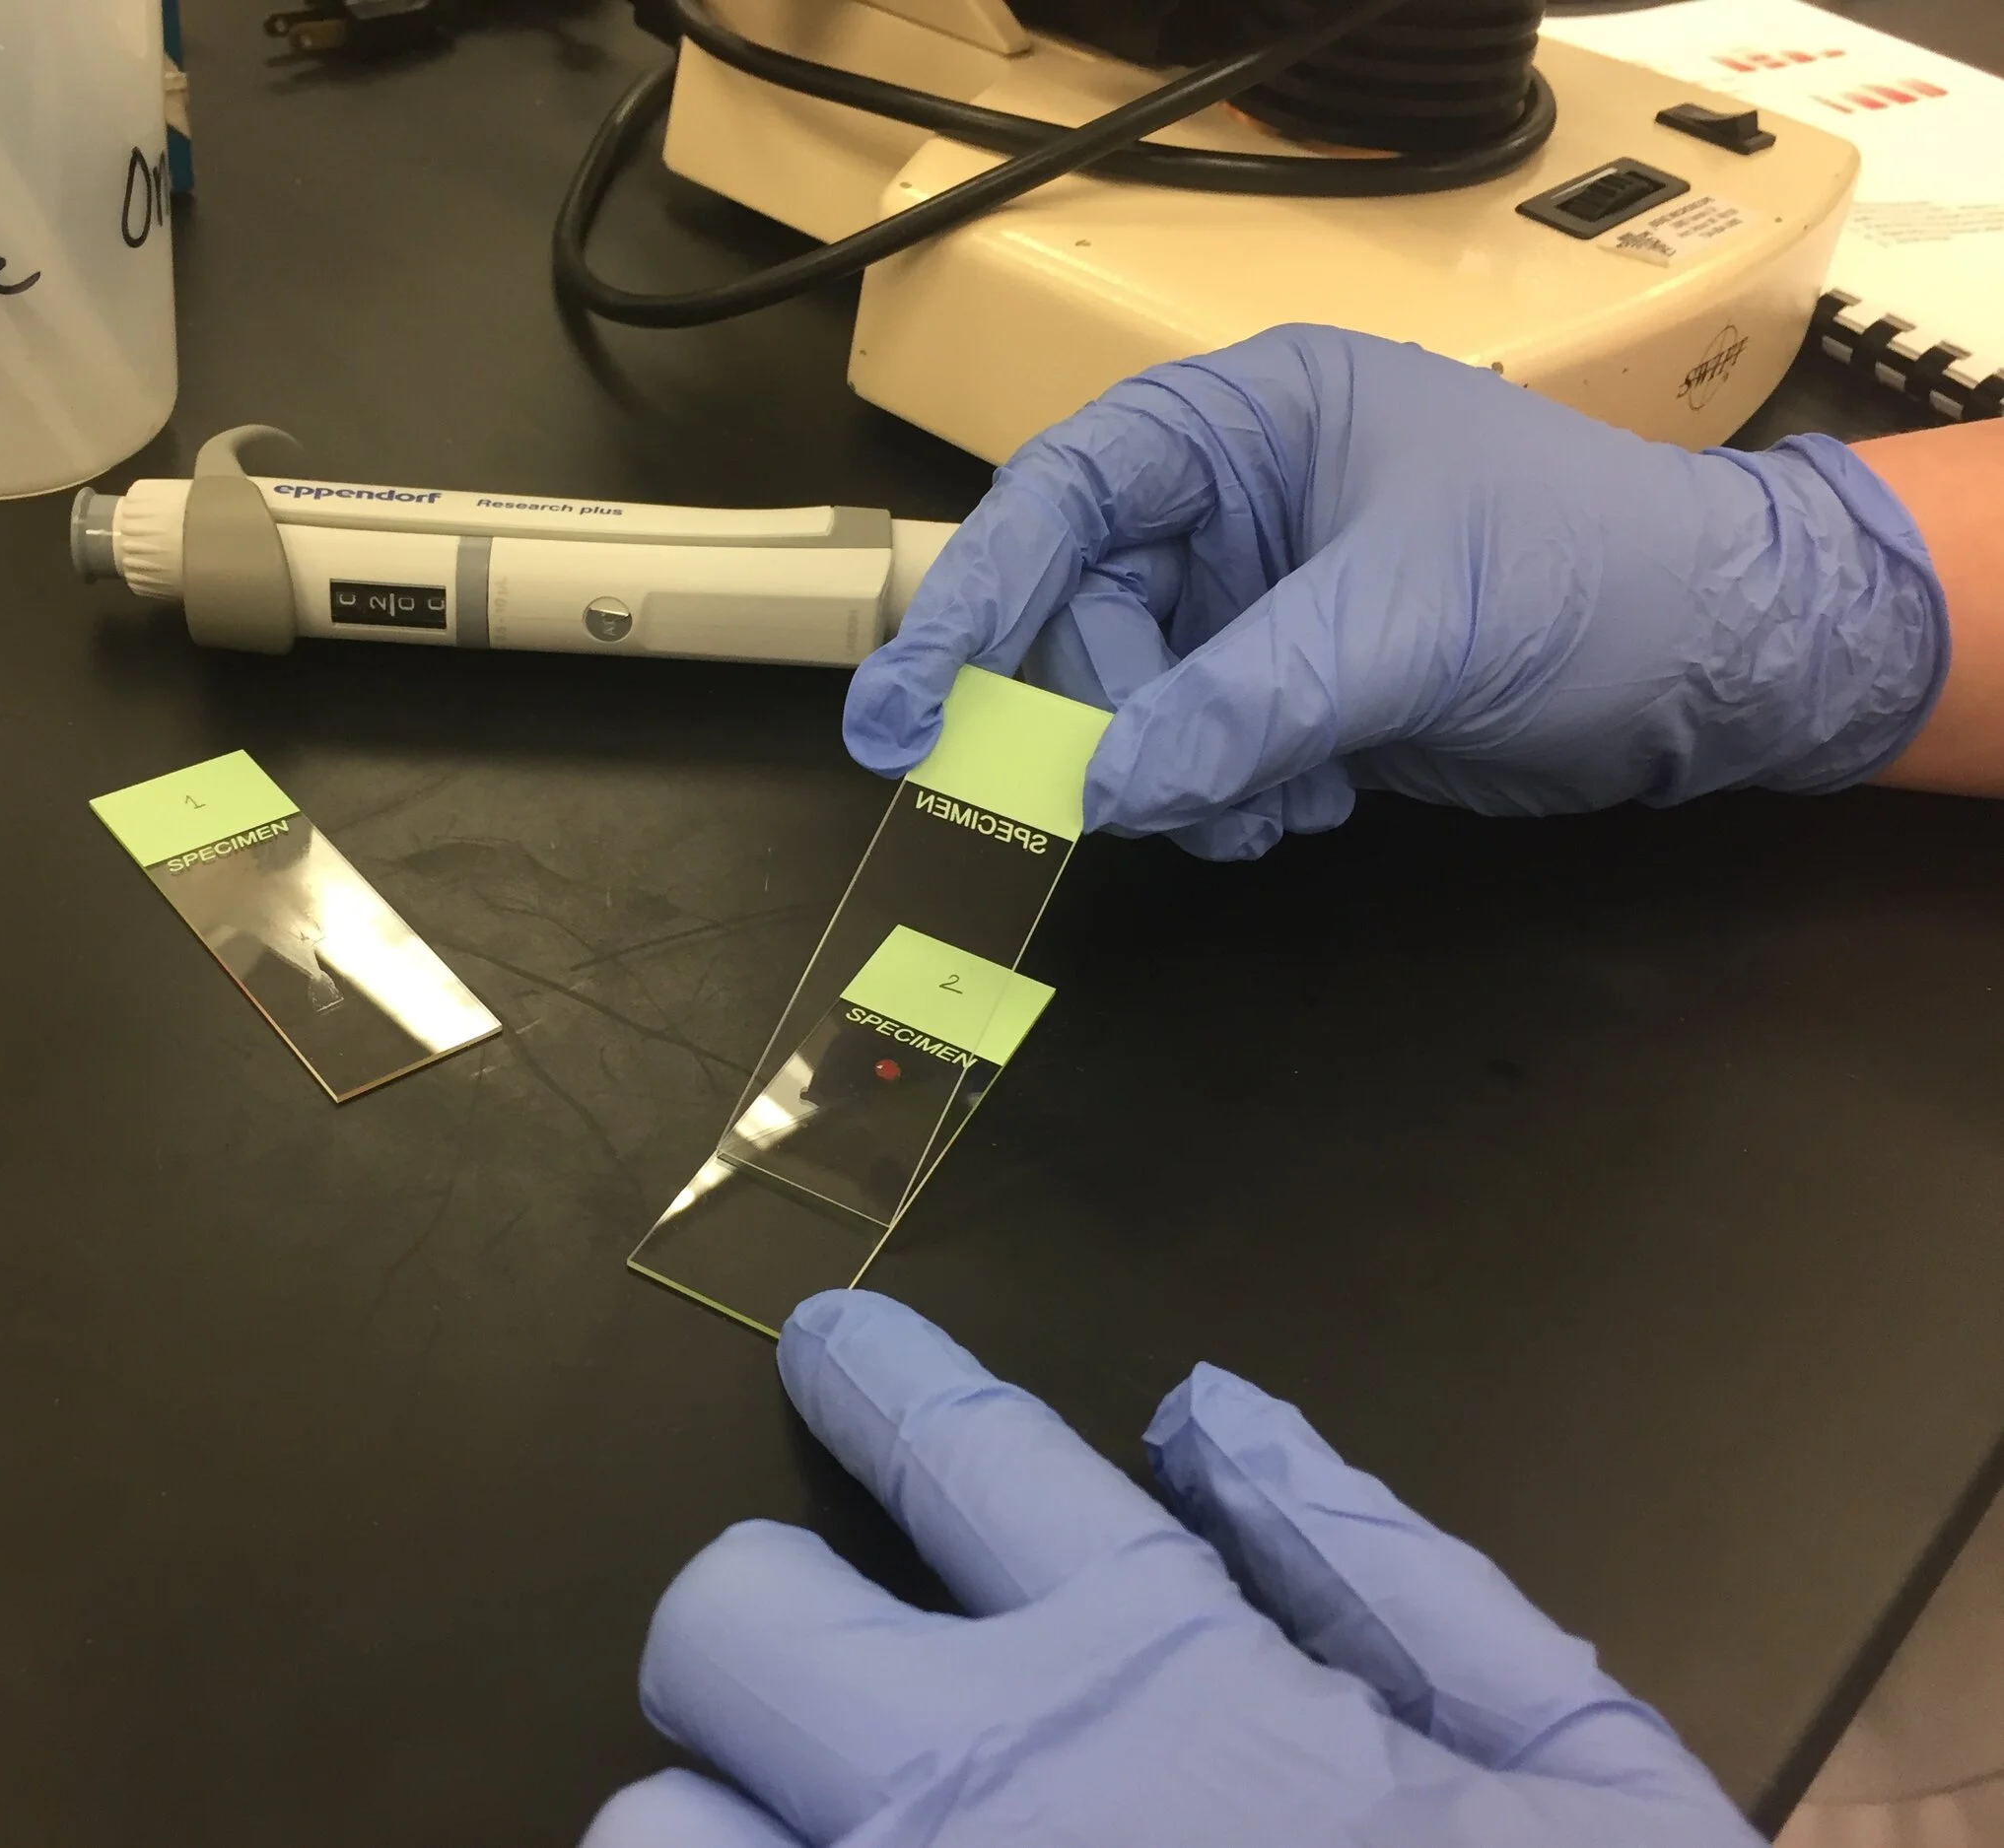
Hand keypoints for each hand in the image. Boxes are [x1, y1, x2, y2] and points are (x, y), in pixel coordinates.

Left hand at [582, 1291, 1762, 1847]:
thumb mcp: (1568, 1770)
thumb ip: (1388, 1569)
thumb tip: (1220, 1413)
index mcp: (1157, 1673)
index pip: (966, 1452)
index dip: (881, 1379)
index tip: (829, 1342)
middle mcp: (977, 1780)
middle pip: (726, 1618)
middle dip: (757, 1628)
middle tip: (815, 1676)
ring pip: (653, 1824)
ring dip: (719, 1821)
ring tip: (806, 1839)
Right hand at [846, 325, 1947, 859]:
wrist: (1725, 664)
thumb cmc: (1588, 578)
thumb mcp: (1411, 624)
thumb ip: (1245, 702)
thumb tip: (1103, 792)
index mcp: (1250, 421)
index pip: (1062, 499)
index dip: (968, 604)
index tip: (901, 723)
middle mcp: (1235, 500)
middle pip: (1079, 616)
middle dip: (1104, 720)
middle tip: (1133, 800)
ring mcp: (1257, 596)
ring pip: (1130, 703)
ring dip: (1175, 777)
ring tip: (1275, 805)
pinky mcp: (1286, 682)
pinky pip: (1192, 751)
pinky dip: (1222, 798)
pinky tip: (1310, 804)